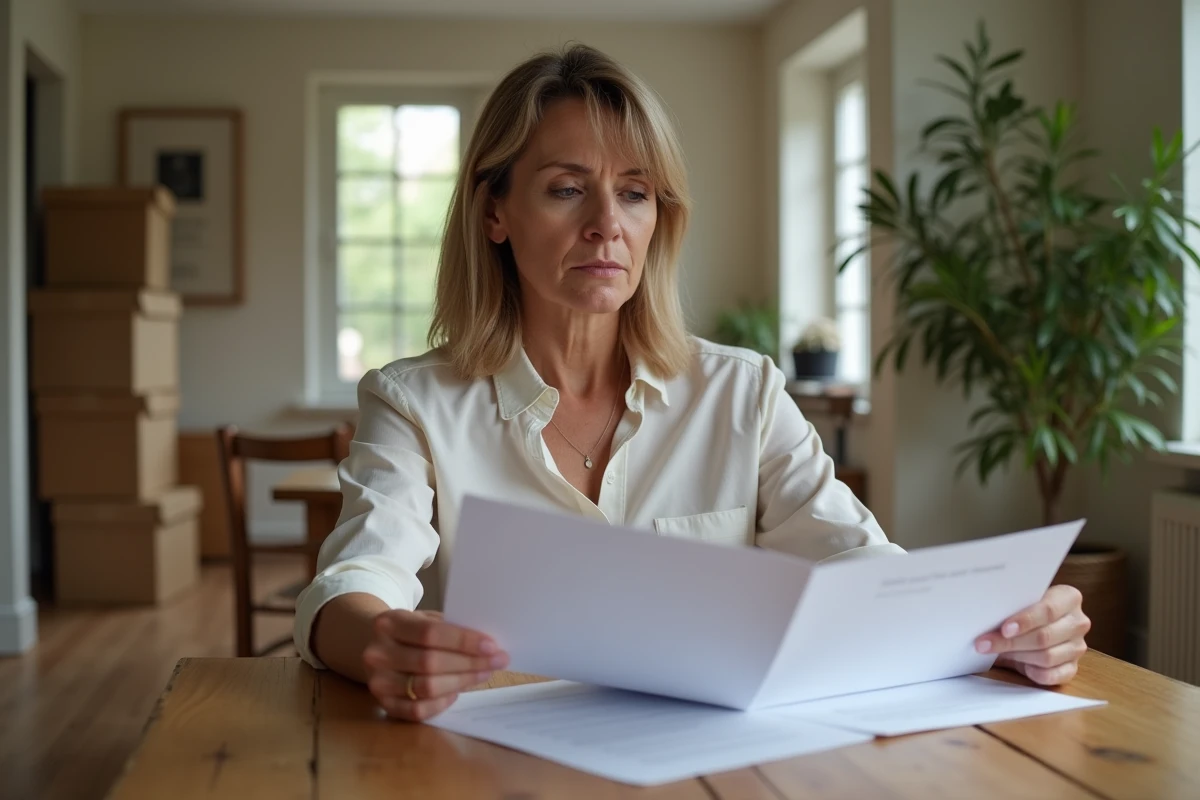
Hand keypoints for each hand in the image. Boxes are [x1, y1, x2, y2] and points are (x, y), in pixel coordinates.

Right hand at [362, 610, 508, 720]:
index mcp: (388, 623)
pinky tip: (457, 692)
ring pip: (427, 687)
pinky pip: (418, 711)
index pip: (430, 633)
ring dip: (462, 682)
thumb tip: (487, 645)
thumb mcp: (423, 619)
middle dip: (469, 663)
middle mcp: (377, 653)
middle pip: (430, 662)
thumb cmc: (409, 632)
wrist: (374, 647)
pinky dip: (442, 703)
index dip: (463, 641)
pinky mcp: (383, 705)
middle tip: (497, 661)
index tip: (491, 646)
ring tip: (483, 674)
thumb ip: (449, 628)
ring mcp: (378, 682)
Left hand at [975, 585, 1089, 684]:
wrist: (1033, 624)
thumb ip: (1011, 606)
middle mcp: (1078, 622)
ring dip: (1017, 656)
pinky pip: (1052, 676)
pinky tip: (1020, 666)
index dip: (1025, 620)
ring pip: (1047, 657)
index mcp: (1069, 598)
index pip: (1048, 610)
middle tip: (984, 643)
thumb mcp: (1019, 602)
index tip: (1004, 629)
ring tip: (995, 652)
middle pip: (1044, 636)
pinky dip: (1033, 673)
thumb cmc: (1023, 609)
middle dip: (1010, 642)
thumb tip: (986, 618)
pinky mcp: (1072, 668)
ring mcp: (1077, 647)